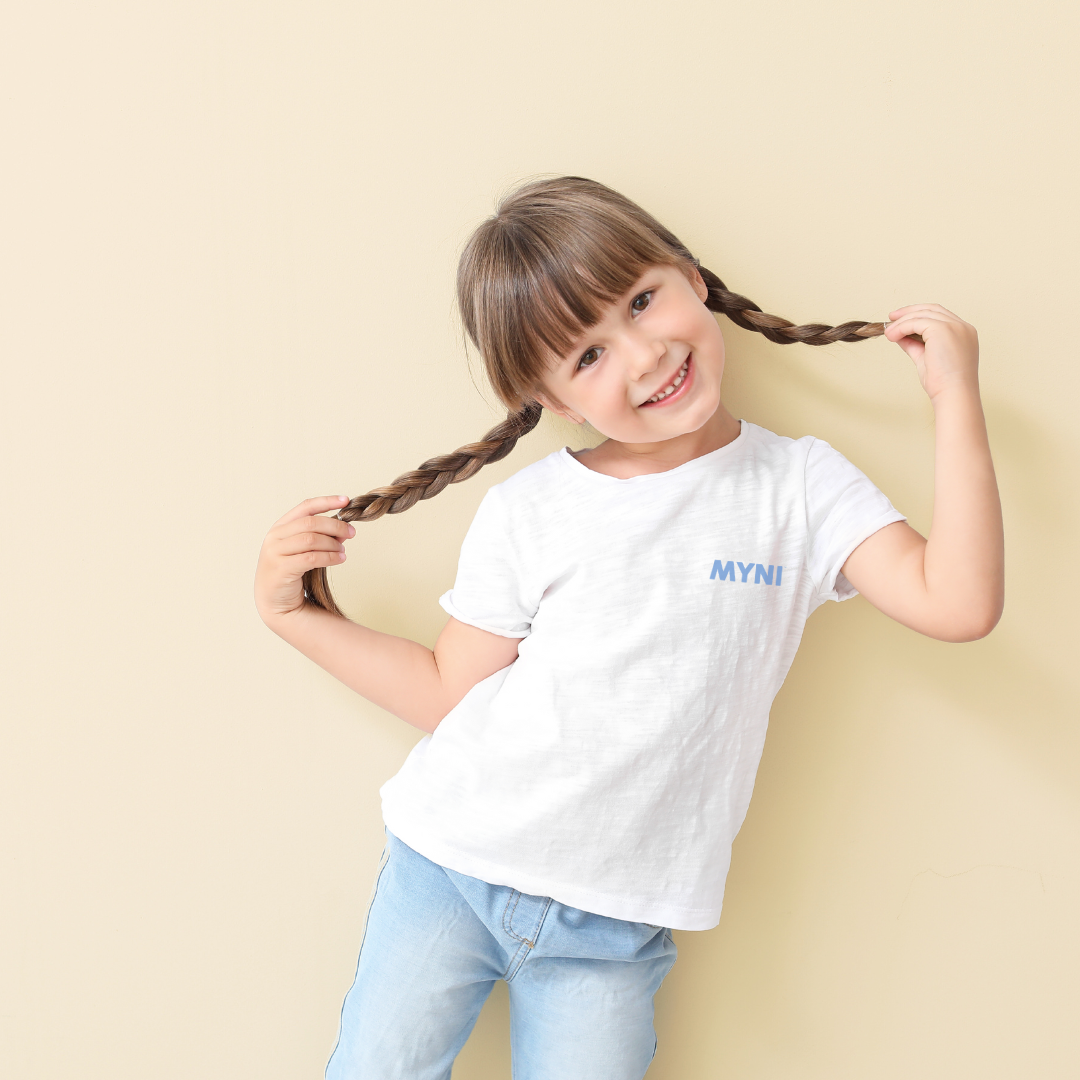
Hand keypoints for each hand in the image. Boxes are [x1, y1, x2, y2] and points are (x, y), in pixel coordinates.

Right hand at [255, 496, 354, 619]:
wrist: (274, 600)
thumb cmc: (291, 572)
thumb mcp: (302, 550)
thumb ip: (318, 537)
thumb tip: (343, 529)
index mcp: (280, 527)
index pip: (305, 507)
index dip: (326, 501)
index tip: (346, 501)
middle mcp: (275, 537)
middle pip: (311, 523)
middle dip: (335, 526)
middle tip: (351, 533)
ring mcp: (276, 552)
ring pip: (311, 540)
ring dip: (333, 544)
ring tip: (344, 551)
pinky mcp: (281, 568)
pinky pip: (311, 558)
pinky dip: (330, 557)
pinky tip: (339, 559)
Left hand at [884, 303, 978, 402]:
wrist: (953, 394)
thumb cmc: (943, 383)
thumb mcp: (926, 358)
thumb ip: (915, 345)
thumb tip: (900, 336)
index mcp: (963, 333)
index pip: (939, 315)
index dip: (919, 315)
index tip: (901, 320)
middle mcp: (962, 327)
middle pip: (932, 309)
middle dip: (909, 311)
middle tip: (891, 318)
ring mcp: (954, 327)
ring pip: (923, 314)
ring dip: (902, 322)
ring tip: (888, 332)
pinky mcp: (943, 330)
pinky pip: (917, 322)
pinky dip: (902, 327)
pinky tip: (892, 336)